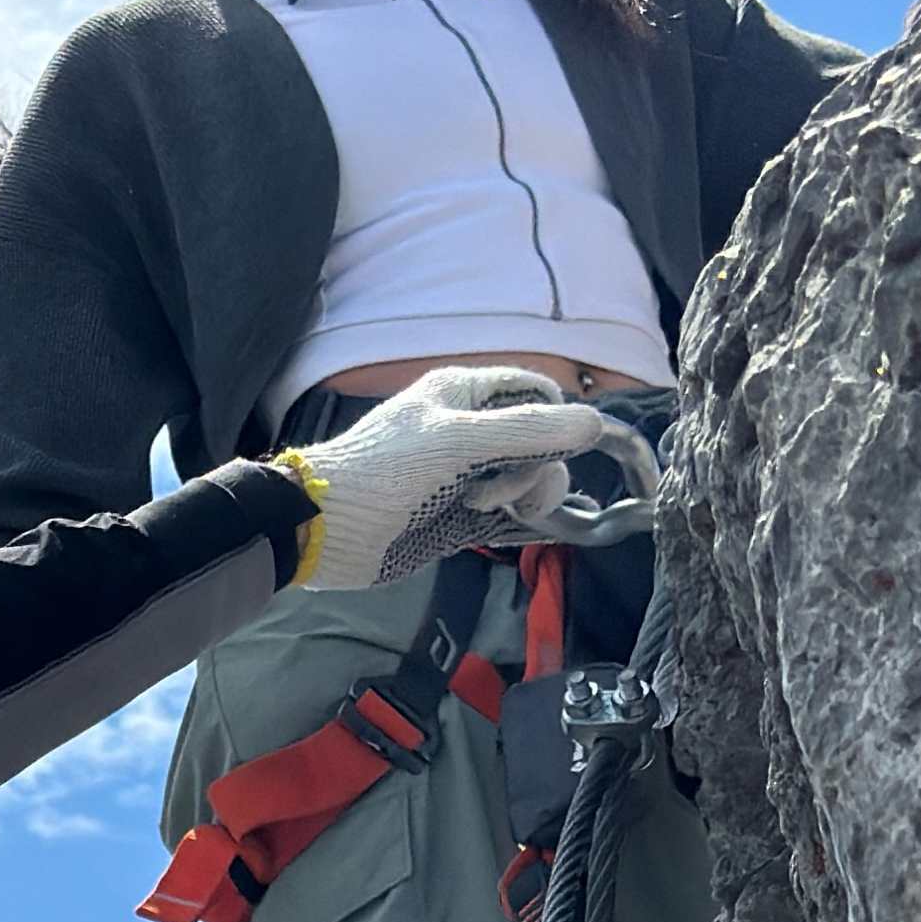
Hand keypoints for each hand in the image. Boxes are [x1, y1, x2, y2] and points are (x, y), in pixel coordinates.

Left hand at [285, 367, 663, 595]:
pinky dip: (526, 522)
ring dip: (525, 496)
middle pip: (545, 440)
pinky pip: (515, 516)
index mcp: (467, 394)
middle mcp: (473, 431)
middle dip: (538, 465)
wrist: (326, 529)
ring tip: (483, 511)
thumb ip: (528, 431)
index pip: (538, 392)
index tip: (569, 445)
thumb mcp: (457, 441)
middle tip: (500, 490)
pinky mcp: (464, 518)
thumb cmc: (384, 471)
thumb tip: (594, 422)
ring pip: (534, 480)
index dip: (561, 416)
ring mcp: (470, 476)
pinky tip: (524, 527)